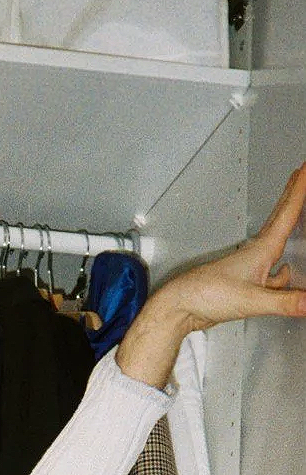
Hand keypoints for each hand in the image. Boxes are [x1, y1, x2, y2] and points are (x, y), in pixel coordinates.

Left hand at [117, 163, 305, 385]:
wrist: (180, 307)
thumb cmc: (206, 295)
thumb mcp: (251, 300)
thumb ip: (284, 303)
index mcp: (262, 249)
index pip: (287, 212)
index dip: (299, 189)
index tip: (305, 168)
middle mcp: (256, 254)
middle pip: (280, 218)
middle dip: (292, 196)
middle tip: (300, 175)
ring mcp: (249, 267)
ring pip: (276, 245)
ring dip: (288, 230)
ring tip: (299, 215)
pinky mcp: (243, 282)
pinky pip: (270, 271)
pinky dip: (281, 271)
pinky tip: (283, 276)